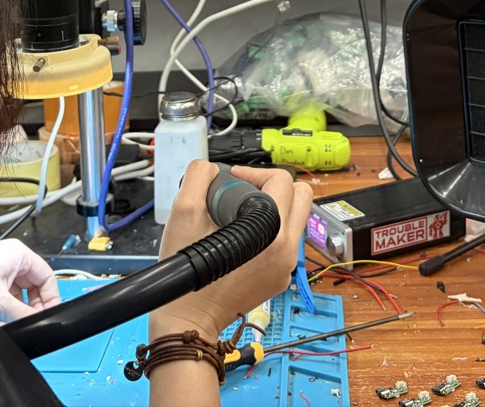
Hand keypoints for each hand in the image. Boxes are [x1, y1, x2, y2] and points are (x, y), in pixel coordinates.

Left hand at [0, 239, 60, 322]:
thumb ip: (24, 314)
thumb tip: (41, 324)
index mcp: (19, 253)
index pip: (47, 277)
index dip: (50, 299)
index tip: (48, 318)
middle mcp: (11, 257)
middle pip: (35, 285)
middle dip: (33, 306)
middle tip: (30, 324)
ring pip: (20, 292)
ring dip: (18, 308)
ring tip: (11, 322)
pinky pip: (6, 294)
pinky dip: (6, 307)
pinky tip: (0, 319)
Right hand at [149, 162, 312, 340]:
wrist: (188, 317)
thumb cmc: (187, 269)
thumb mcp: (183, 211)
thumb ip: (199, 177)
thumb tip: (212, 169)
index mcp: (271, 232)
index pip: (283, 181)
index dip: (254, 172)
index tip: (232, 180)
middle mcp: (286, 251)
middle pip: (301, 197)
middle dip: (273, 186)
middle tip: (243, 192)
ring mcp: (286, 267)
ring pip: (295, 220)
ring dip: (272, 208)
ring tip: (237, 215)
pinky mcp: (280, 279)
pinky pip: (285, 243)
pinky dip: (268, 232)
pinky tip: (239, 238)